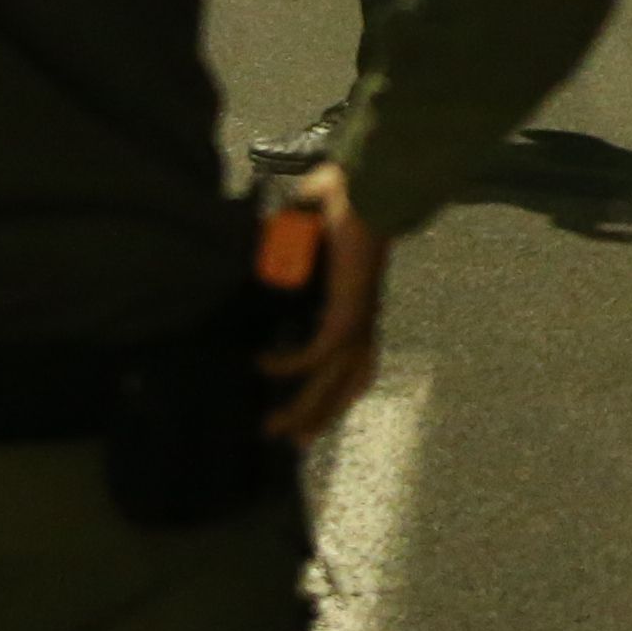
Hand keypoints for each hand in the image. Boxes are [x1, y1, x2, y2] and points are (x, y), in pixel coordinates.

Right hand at [258, 170, 386, 445]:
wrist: (368, 188)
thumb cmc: (344, 202)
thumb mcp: (310, 229)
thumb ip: (290, 237)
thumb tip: (267, 235)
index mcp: (358, 309)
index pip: (352, 366)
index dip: (333, 393)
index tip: (307, 414)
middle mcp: (361, 322)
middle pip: (345, 386)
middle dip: (317, 417)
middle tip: (290, 442)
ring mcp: (357, 320)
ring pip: (332, 382)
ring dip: (306, 408)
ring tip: (274, 427)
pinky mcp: (346, 313)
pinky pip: (316, 354)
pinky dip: (290, 365)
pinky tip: (263, 366)